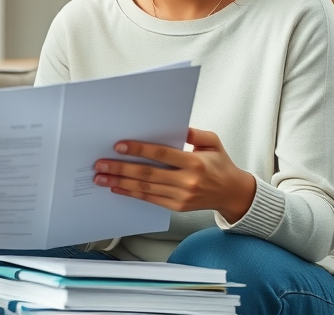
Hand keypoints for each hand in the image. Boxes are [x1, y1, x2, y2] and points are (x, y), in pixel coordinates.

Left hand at [94, 128, 255, 222]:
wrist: (233, 193)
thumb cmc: (220, 164)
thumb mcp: (212, 141)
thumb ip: (193, 132)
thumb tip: (171, 126)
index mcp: (195, 162)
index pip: (161, 154)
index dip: (139, 149)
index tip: (118, 146)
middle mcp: (187, 181)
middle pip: (148, 174)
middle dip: (121, 168)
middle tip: (100, 164)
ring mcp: (181, 196)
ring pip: (146, 189)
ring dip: (120, 183)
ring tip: (102, 178)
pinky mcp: (177, 207)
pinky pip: (150, 200)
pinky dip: (132, 194)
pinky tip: (117, 189)